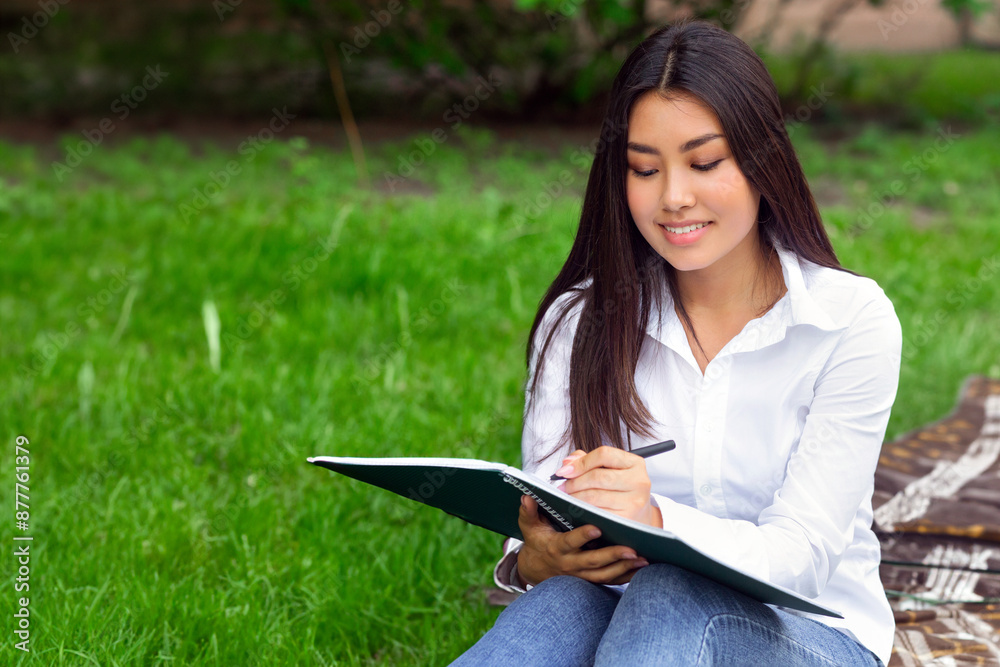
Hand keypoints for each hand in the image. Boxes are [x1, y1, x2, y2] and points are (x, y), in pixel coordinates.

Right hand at [516, 495, 648, 585]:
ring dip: (623, 568)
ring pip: (604, 575)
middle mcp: (570, 564)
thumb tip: (526, 496)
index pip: (570, 542)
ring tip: (642, 559)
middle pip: (592, 562)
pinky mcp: (590, 580)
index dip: (582, 536)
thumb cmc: (537, 541)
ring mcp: (581, 575)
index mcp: (556, 548)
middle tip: (631, 549)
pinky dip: (626, 577)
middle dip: (612, 556)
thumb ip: (528, 511)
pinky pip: (609, 581)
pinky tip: (641, 570)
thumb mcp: (529, 526)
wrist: (536, 568)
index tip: (597, 527)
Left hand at [556, 446, 662, 527]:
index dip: (581, 462)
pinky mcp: (626, 519)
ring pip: (595, 496)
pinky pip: (597, 513)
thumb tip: (568, 462)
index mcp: (635, 463)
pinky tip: (577, 509)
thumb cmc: (620, 489)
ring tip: (567, 497)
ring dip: (575, 497)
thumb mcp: (610, 469)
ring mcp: (634, 501)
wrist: (639, 516)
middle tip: (562, 487)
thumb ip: (587, 460)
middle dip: (575, 482)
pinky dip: (583, 510)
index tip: (564, 470)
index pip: (604, 454)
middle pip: (598, 477)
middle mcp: (638, 481)